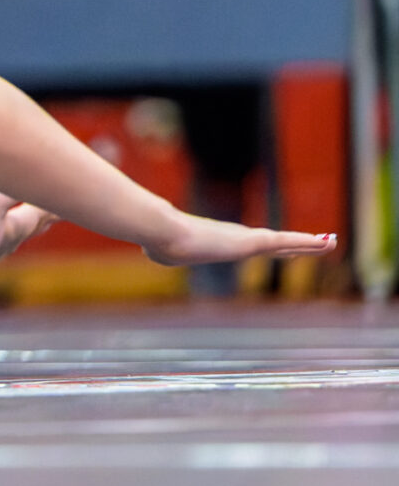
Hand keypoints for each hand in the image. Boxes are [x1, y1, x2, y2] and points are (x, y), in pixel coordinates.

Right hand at [145, 211, 333, 266]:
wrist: (163, 232)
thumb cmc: (161, 241)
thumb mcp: (164, 251)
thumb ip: (164, 252)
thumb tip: (154, 250)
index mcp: (222, 242)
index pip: (253, 245)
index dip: (273, 246)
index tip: (287, 246)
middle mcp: (239, 238)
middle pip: (277, 243)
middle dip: (299, 244)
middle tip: (321, 241)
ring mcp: (247, 239)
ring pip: (287, 242)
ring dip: (311, 244)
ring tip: (332, 241)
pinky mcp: (253, 241)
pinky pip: (287, 241)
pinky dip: (308, 243)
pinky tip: (326, 243)